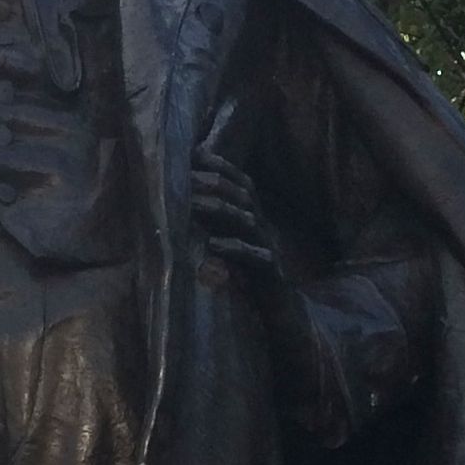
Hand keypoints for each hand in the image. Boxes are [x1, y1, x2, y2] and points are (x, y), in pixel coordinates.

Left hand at [191, 143, 282, 278]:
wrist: (282, 311)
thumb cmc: (248, 278)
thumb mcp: (228, 246)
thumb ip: (212, 226)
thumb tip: (181, 207)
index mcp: (252, 217)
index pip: (240, 182)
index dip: (219, 165)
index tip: (193, 153)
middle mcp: (261, 227)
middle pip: (242, 195)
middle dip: (213, 182)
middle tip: (182, 178)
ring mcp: (267, 248)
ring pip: (247, 221)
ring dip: (218, 210)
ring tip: (191, 204)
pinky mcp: (270, 273)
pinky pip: (254, 257)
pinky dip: (233, 249)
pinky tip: (212, 245)